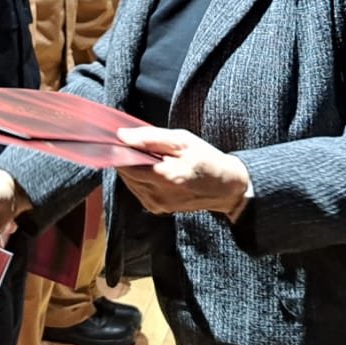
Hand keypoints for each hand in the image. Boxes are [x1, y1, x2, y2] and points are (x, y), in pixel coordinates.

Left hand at [113, 127, 250, 216]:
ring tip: (153, 158)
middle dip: (127, 157)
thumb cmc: (206, 160)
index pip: (124, 163)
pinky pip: (137, 189)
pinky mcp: (155, 208)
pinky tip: (155, 170)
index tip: (122, 138)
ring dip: (133, 167)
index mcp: (164, 176)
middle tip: (143, 145)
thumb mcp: (182, 141)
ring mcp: (155, 204)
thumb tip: (122, 136)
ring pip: (128, 181)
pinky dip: (140, 178)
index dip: (119, 148)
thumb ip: (150, 138)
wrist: (225, 187)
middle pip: (124, 172)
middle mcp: (156, 194)